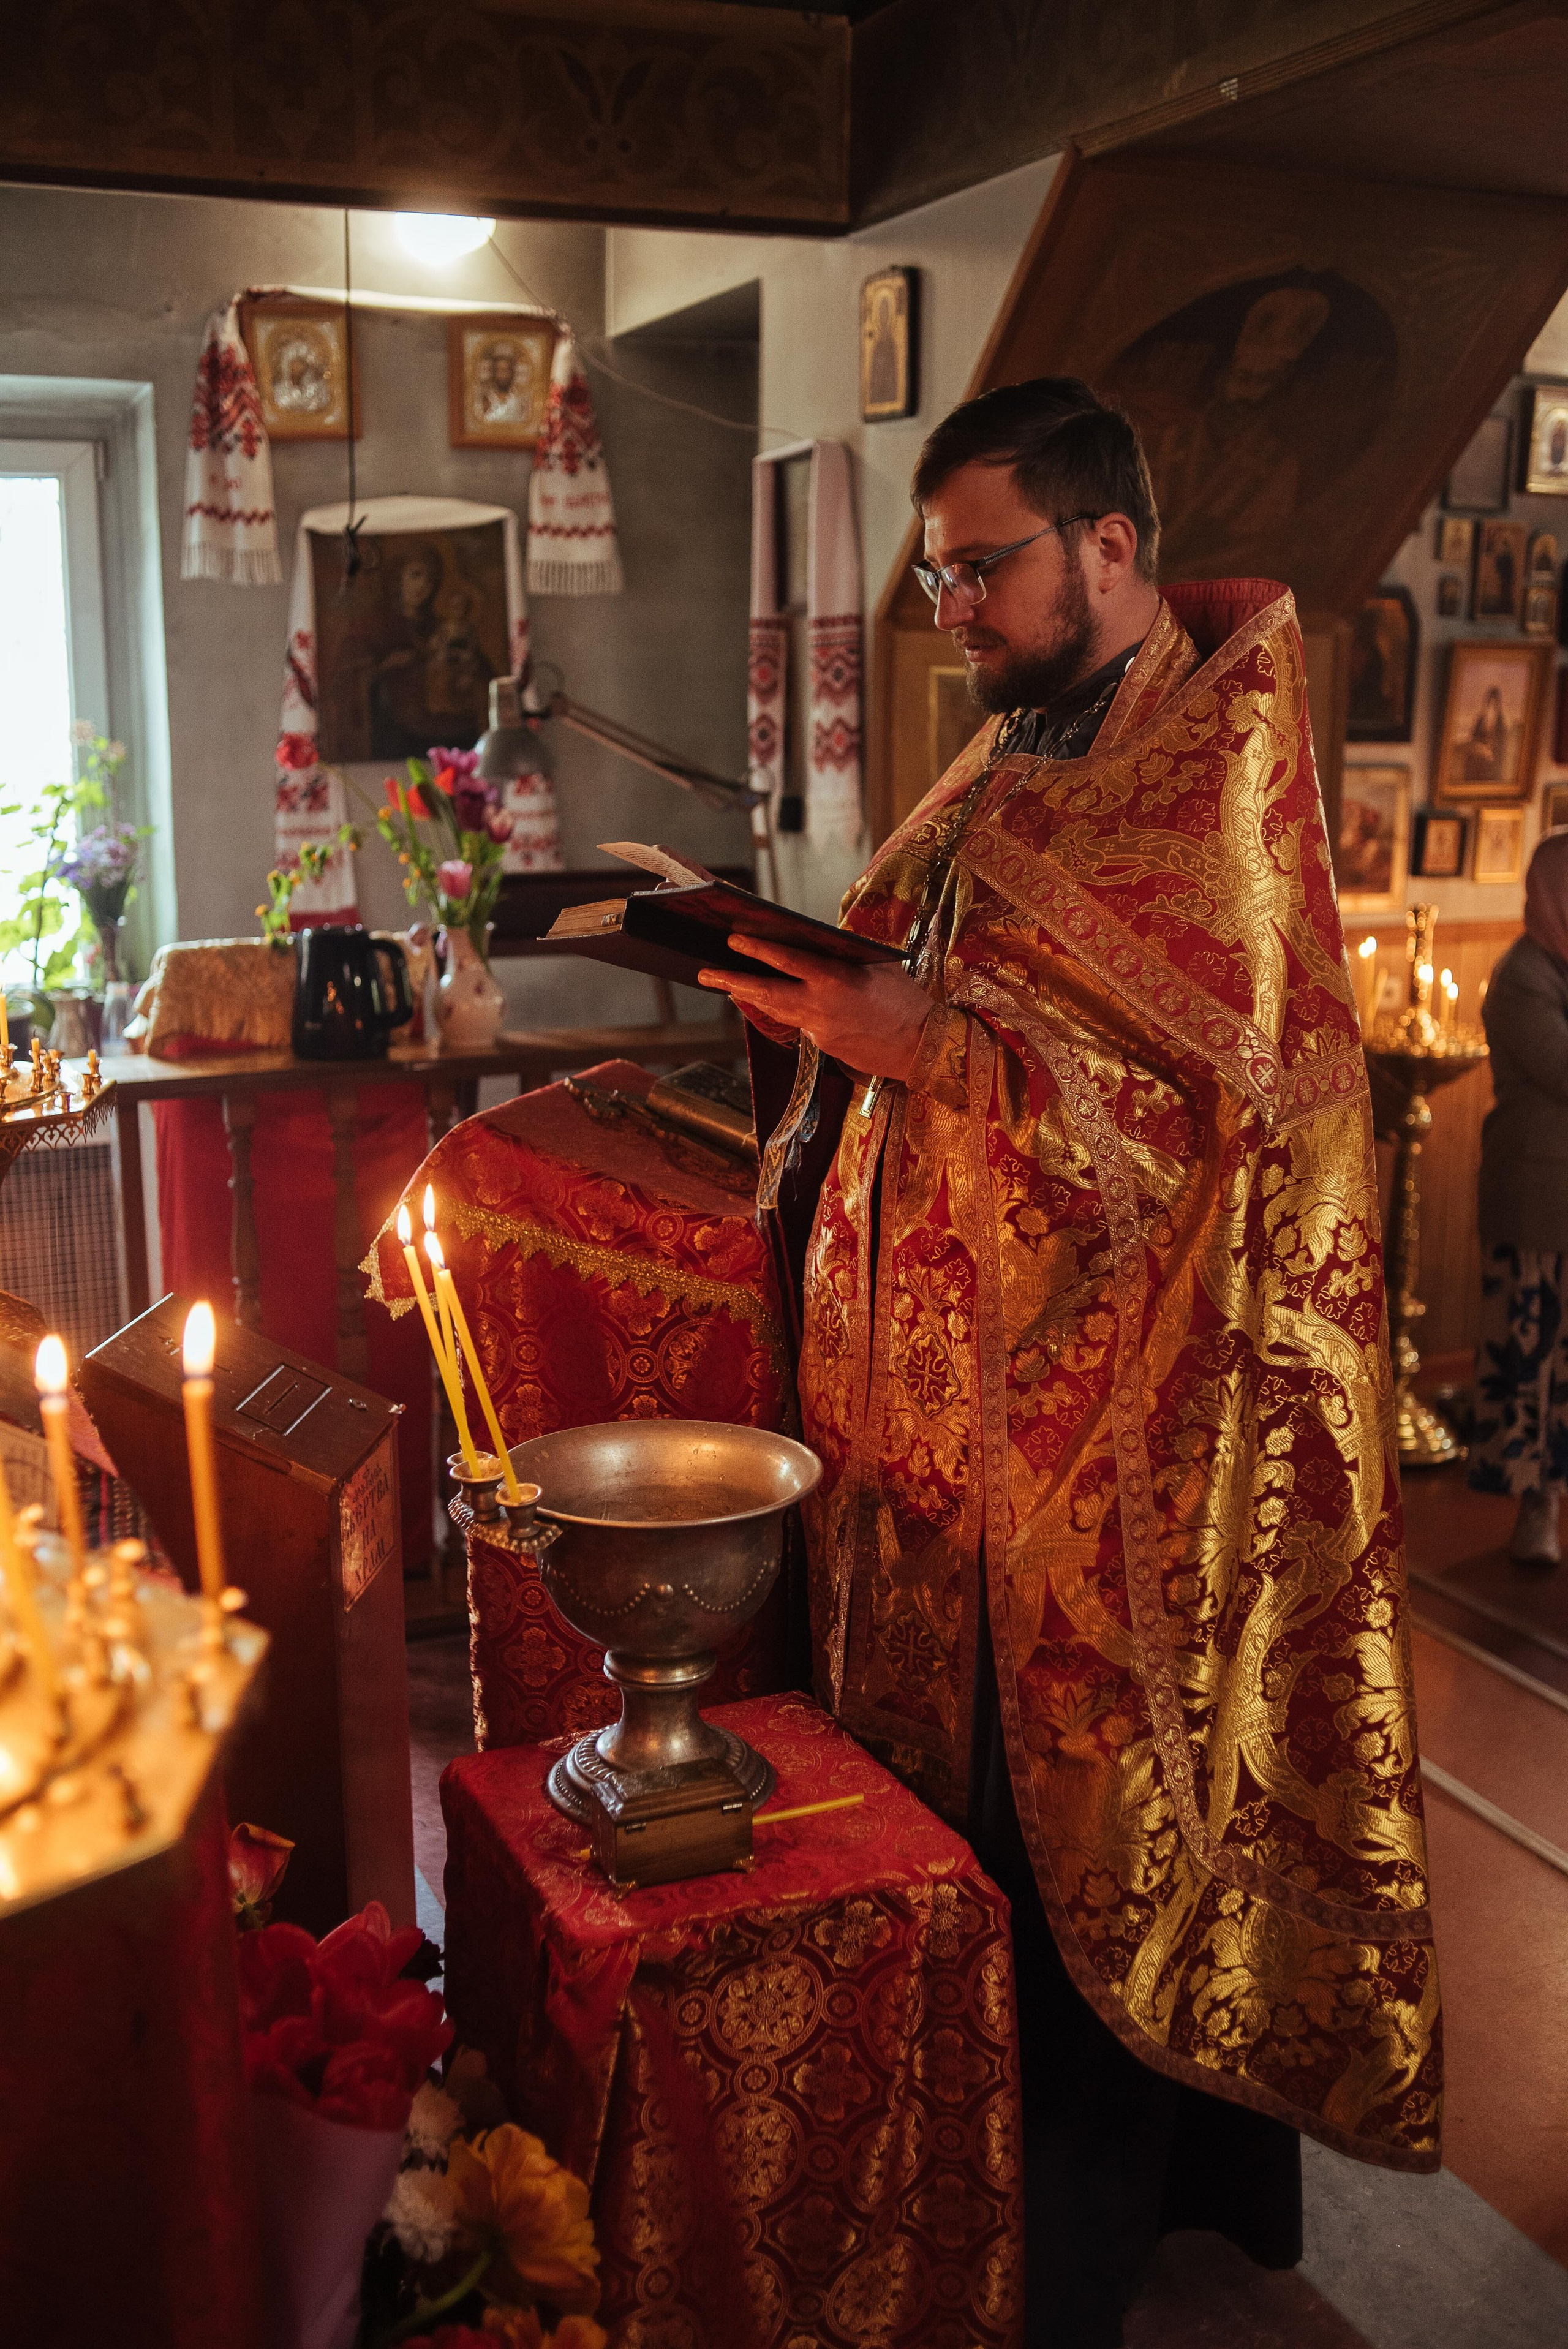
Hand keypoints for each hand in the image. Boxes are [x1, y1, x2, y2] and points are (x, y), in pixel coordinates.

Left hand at [698, 935, 931, 1081]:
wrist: (922, 1048)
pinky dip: (790, 1012)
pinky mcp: (822, 1047)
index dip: (757, 949)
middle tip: (705, 972)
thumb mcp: (878, 967)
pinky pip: (801, 1025)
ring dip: (752, 997)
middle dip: (732, 981)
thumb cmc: (906, 1001)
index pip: (787, 960)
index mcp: (834, 979)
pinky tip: (784, 1003)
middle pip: (765, 993)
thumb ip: (847, 954)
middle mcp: (819, 1006)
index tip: (733, 939)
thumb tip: (822, 940)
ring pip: (777, 1011)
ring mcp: (818, 1030)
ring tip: (728, 984)